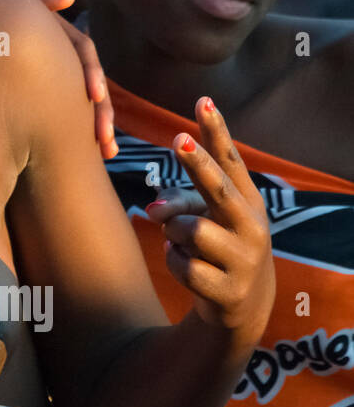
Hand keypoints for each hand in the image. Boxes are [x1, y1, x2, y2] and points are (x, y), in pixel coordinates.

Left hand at [19, 0, 115, 158]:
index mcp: (59, 36)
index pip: (84, 55)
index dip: (92, 74)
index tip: (93, 96)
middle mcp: (62, 58)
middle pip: (90, 86)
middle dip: (102, 112)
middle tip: (105, 138)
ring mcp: (54, 78)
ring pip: (82, 105)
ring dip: (97, 128)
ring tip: (107, 153)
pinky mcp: (41, 96)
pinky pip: (63, 117)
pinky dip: (77, 135)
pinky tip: (89, 156)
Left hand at [144, 97, 273, 342]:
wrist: (241, 305)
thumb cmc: (217, 246)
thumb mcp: (204, 219)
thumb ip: (177, 203)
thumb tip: (153, 211)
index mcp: (248, 201)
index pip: (231, 159)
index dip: (216, 131)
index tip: (202, 101)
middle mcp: (252, 226)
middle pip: (219, 190)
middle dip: (199, 165)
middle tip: (180, 141)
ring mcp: (244, 259)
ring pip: (187, 230)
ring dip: (172, 234)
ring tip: (184, 244)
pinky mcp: (228, 289)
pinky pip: (181, 264)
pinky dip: (173, 262)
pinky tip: (188, 268)